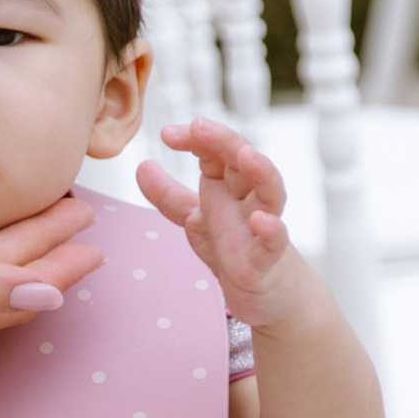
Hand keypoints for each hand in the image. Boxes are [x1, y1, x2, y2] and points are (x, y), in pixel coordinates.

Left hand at [138, 123, 307, 325]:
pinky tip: (261, 221)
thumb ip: (169, 196)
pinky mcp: (267, 258)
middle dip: (223, 141)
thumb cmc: (235, 247)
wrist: (263, 290)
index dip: (195, 139)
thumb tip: (142, 166)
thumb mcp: (196, 220)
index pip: (215, 152)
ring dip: (260, 171)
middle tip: (199, 127)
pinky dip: (272, 230)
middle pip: (242, 160)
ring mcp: (261, 225)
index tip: (166, 134)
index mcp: (229, 185)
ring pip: (270, 191)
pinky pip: (276, 240)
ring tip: (246, 155)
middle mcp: (248, 198)